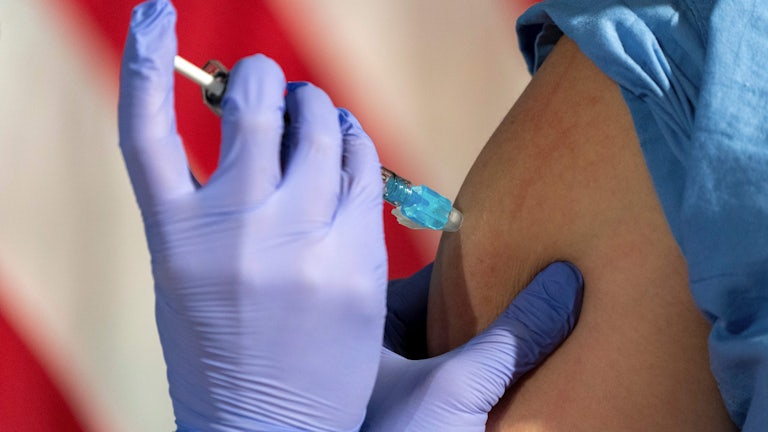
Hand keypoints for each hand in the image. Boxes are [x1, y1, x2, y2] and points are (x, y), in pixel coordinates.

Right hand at [118, 1, 386, 430]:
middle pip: (251, 110)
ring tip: (313, 108)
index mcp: (174, 236)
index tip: (159, 17)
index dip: (150, 62)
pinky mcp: (354, 263)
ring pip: (317, 132)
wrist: (267, 425)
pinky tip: (348, 143)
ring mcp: (298, 244)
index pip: (147, 128)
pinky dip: (355, 145)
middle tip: (267, 81)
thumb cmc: (219, 349)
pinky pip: (362, 173)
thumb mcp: (186, 275)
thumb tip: (248, 135)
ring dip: (316, 106)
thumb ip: (206, 204)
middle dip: (262, 81)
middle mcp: (233, 231)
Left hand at [364, 262, 582, 430]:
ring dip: (488, 346)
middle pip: (444, 318)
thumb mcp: (458, 387)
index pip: (427, 284)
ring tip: (535, 325)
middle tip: (533, 288)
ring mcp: (399, 390)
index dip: (473, 272)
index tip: (516, 257)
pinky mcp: (420, 418)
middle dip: (487, 310)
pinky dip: (484, 376)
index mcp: (368, 332)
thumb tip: (564, 283)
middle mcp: (378, 357)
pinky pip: (457, 384)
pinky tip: (519, 371)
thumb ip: (512, 338)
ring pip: (452, 353)